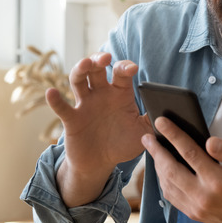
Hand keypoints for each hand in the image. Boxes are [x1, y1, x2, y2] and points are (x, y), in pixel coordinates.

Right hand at [49, 52, 151, 206]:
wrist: (101, 164)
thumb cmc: (123, 144)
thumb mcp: (144, 133)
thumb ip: (155, 121)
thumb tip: (169, 112)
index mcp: (120, 94)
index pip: (121, 73)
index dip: (125, 67)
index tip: (132, 69)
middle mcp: (101, 94)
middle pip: (97, 69)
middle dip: (99, 59)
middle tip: (106, 58)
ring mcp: (85, 104)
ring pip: (78, 80)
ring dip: (80, 69)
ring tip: (85, 64)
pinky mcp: (72, 119)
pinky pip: (61, 107)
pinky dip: (55, 100)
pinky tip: (52, 93)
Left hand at [142, 118, 221, 222]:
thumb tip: (209, 141)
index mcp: (219, 180)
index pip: (189, 153)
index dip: (173, 135)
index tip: (161, 122)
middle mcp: (204, 196)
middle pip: (170, 169)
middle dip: (156, 150)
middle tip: (147, 136)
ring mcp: (196, 208)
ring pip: (167, 184)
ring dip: (157, 166)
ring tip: (153, 150)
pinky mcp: (194, 214)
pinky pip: (171, 196)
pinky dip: (164, 181)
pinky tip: (163, 169)